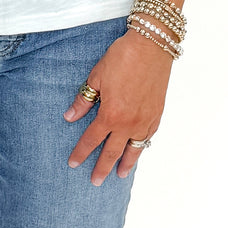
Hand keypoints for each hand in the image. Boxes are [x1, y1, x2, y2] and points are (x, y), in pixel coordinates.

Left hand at [63, 30, 172, 183]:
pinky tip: (138, 150)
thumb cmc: (122, 58)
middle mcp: (129, 123)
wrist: (151, 46)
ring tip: (120, 175)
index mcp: (111, 114)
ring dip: (126, 163)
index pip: (92, 140)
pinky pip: (148, 137)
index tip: (73, 164)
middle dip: (102, 168)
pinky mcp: (157, 114)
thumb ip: (84, 100)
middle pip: (113, 152)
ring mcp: (145, 120)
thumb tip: (70, 117)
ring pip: (135, 149)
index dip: (81, 153)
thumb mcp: (97, 77)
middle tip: (95, 181)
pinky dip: (142, 146)